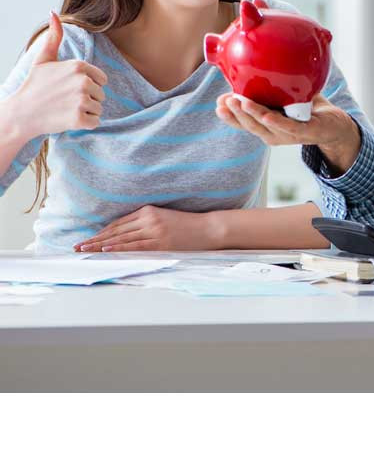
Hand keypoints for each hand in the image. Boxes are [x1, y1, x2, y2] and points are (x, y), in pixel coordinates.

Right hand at [10, 12, 107, 139]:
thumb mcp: (43, 59)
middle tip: (65, 100)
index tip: (69, 88)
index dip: (88, 85)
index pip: (101, 79)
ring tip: (65, 109)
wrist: (21, 113)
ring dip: (86, 111)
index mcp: (79, 66)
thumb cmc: (34, 86)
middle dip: (87, 99)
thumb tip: (53, 13)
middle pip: (101, 94)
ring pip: (99, 108)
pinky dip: (84, 123)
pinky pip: (95, 122)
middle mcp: (83, 81)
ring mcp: (81, 100)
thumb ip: (54, 37)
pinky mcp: (79, 118)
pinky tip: (67, 119)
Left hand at [74, 205, 222, 251]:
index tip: (88, 239)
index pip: (119, 223)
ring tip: (85, 251)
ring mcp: (154, 230)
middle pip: (116, 230)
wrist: (209, 228)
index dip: (101, 232)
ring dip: (100, 245)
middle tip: (77, 246)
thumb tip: (124, 235)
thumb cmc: (188, 225)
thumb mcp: (165, 218)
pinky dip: (118, 248)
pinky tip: (105, 250)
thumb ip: (146, 223)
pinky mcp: (160, 243)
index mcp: (149, 210)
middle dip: (95, 239)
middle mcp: (149, 218)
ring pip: (121, 239)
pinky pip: (134, 246)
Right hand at [216, 93, 361, 175]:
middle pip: (250, 125)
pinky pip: (288, 126)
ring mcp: (289, 135)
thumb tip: (257, 55)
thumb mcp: (285, 94)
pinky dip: (276, 122)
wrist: (335, 122)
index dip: (230, 116)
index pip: (243, 123)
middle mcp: (274, 133)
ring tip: (238, 101)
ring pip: (265, 127)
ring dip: (250, 115)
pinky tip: (267, 116)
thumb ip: (271, 81)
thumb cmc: (307, 107)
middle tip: (223, 100)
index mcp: (267, 125)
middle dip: (235, 114)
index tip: (218, 104)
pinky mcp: (305, 132)